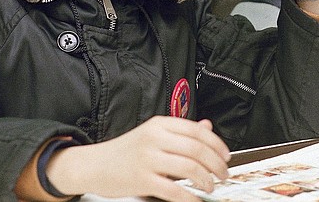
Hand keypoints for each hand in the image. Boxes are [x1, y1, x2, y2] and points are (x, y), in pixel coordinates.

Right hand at [46, 117, 230, 201]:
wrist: (93, 165)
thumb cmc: (124, 151)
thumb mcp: (152, 134)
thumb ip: (180, 131)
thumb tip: (207, 127)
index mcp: (159, 124)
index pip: (196, 130)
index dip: (216, 144)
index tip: (225, 156)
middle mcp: (154, 139)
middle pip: (196, 149)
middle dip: (216, 164)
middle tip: (223, 174)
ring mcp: (147, 159)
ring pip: (189, 168)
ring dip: (206, 180)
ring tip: (211, 186)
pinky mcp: (141, 180)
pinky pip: (173, 190)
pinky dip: (189, 197)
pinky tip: (195, 199)